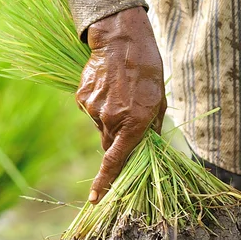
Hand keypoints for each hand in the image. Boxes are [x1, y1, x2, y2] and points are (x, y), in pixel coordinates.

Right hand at [76, 6, 166, 203]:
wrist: (121, 40)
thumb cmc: (147, 71)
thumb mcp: (158, 102)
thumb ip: (151, 129)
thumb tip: (147, 148)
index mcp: (134, 124)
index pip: (116, 162)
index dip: (105, 183)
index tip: (95, 199)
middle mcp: (111, 121)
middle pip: (109, 145)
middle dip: (117, 140)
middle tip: (127, 117)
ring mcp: (93, 110)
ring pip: (100, 127)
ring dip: (109, 119)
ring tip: (120, 94)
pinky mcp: (82, 99)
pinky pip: (91, 112)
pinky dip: (99, 106)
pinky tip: (108, 88)